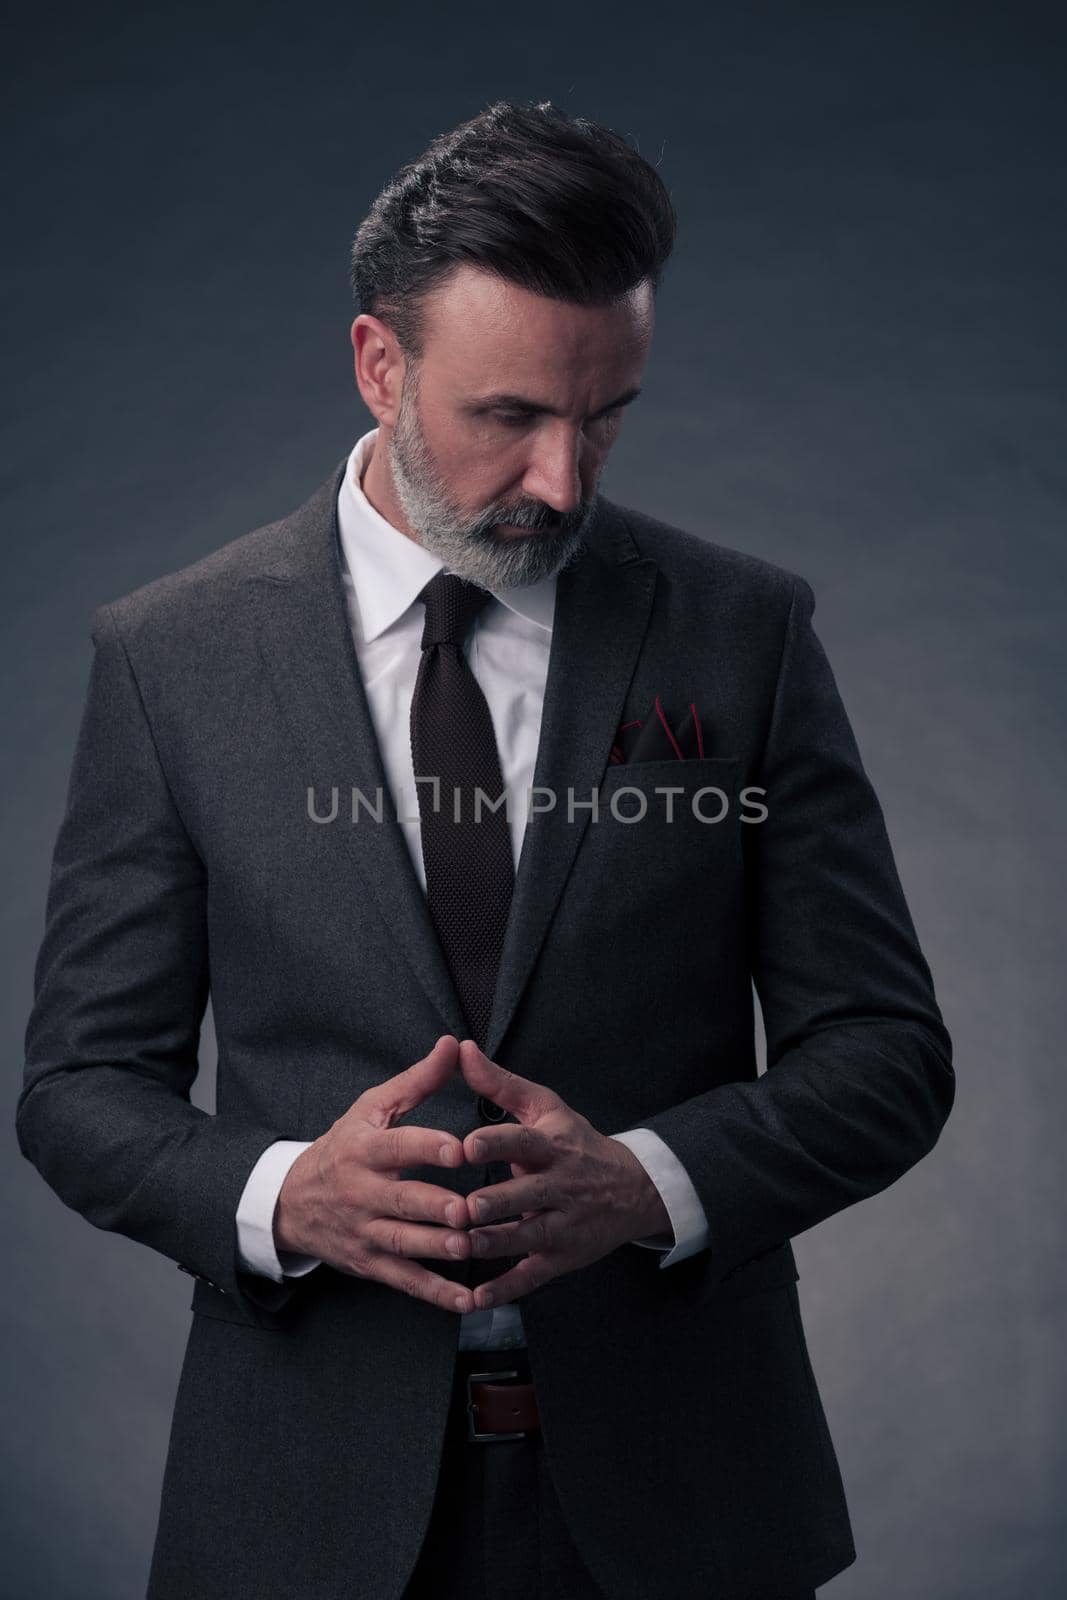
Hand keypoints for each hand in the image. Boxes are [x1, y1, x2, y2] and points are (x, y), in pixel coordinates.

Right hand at [273, 1035, 478, 1314]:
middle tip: (467, 1210)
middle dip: (434, 1207)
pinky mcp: (371, 1263)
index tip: (460, 1150)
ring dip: (437, 1249)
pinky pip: (406, 1280)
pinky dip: (436, 1293)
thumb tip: (454, 1045)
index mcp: (366, 1149)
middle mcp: (363, 1193)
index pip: (399, 1147)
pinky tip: (466, 1299)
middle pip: (402, 1201)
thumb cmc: (345, 1146)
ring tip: (469, 1249)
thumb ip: (417, 1081)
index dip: (429, 1148)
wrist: (291, 1201)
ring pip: (404, 1244)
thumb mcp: (372, 1108)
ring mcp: (366, 1231)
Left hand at [458, 1039, 671, 1308]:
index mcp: (553, 1145)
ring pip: (527, 1237)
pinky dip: (506, 1290)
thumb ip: (499, 1083)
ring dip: (494, 1245)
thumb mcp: (544, 1107)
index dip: (497, 1143)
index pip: (524, 1141)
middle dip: (496, 1203)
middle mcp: (561, 1185)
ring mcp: (563, 1225)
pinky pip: (532, 1276)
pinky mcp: (562, 1258)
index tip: (467, 1145)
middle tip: (463, 1207)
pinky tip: (476, 1300)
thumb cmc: (575, 1142)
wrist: (633, 1189)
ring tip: (461, 1248)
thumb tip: (460, 1048)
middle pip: (526, 1195)